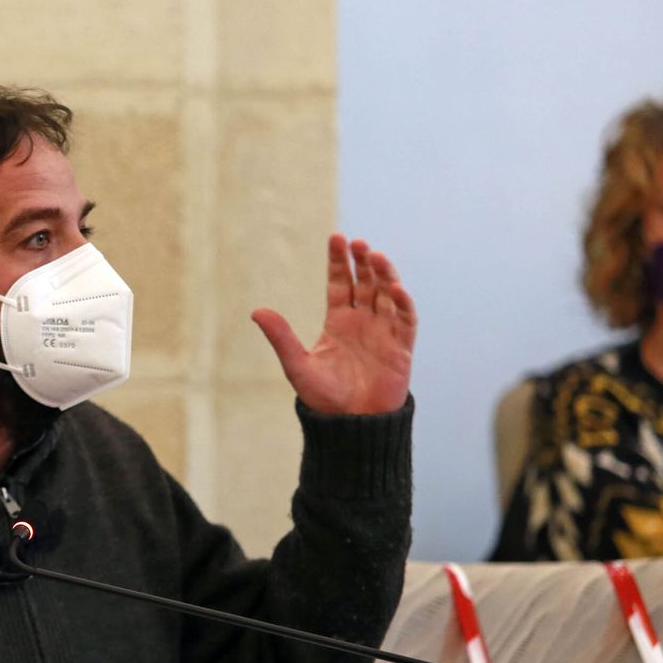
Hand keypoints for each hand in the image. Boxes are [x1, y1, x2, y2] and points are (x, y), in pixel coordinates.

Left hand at [251, 234, 415, 414]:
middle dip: (363, 261)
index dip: (339, 261)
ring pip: (387, 294)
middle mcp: (363, 321)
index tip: (337, 237)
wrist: (351, 425)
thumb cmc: (324, 398)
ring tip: (376, 256)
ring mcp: (384, 332)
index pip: (341, 283)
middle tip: (357, 243)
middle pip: (366, 282)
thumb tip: (256, 311)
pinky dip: (403, 303)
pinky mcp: (401, 348)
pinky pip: (406, 320)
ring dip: (384, 274)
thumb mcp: (298, 365)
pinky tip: (396, 288)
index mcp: (339, 321)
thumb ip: (282, 338)